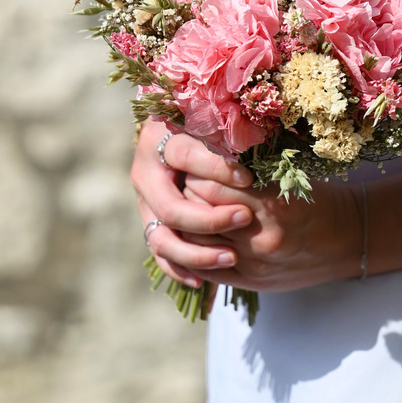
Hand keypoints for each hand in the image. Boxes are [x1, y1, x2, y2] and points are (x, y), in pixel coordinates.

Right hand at [131, 120, 255, 287]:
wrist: (181, 133)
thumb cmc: (210, 121)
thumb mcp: (216, 120)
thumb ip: (228, 130)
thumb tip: (255, 142)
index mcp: (160, 140)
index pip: (185, 156)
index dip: (216, 168)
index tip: (249, 178)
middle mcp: (146, 173)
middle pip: (171, 207)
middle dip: (210, 219)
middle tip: (245, 219)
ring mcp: (146, 203)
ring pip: (161, 239)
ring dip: (196, 254)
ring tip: (231, 258)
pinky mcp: (151, 224)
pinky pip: (161, 255)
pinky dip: (181, 269)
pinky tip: (204, 282)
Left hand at [180, 174, 364, 292]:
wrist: (348, 240)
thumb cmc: (318, 199)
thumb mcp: (288, 177)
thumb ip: (249, 174)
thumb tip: (205, 156)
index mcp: (271, 203)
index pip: (209, 184)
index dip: (196, 169)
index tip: (195, 159)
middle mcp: (260, 237)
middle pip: (198, 212)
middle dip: (186, 193)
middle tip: (186, 178)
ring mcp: (253, 264)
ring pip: (195, 242)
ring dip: (187, 221)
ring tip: (189, 203)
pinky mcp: (249, 282)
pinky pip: (205, 268)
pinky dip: (193, 250)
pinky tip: (194, 233)